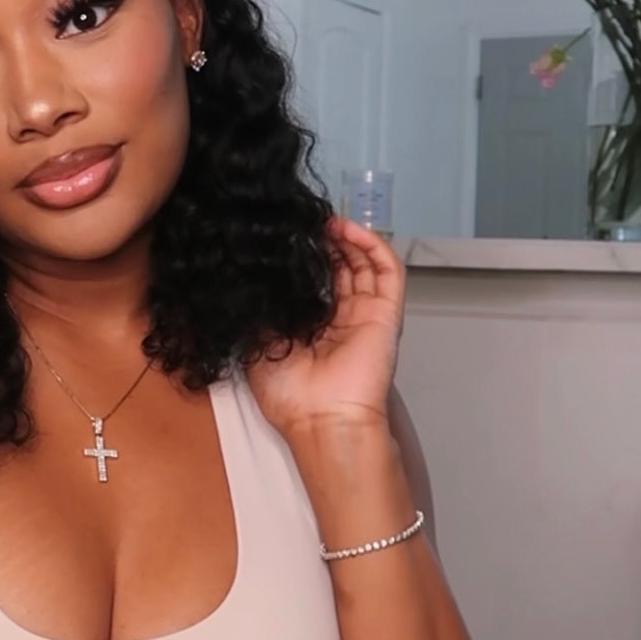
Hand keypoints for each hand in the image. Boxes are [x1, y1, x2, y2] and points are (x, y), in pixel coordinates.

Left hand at [244, 216, 405, 436]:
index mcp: (314, 330)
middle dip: (325, 242)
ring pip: (364, 265)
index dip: (306, 258)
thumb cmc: (290, 396)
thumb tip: (253, 281)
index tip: (287, 237)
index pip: (316, 283)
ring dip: (347, 238)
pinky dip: (372, 246)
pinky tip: (349, 230)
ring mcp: (366, 315)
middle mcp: (342, 321)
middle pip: (341, 268)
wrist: (321, 419)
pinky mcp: (386, 314)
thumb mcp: (259, 345)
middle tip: (305, 222)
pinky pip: (387, 272)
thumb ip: (261, 313)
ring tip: (324, 220)